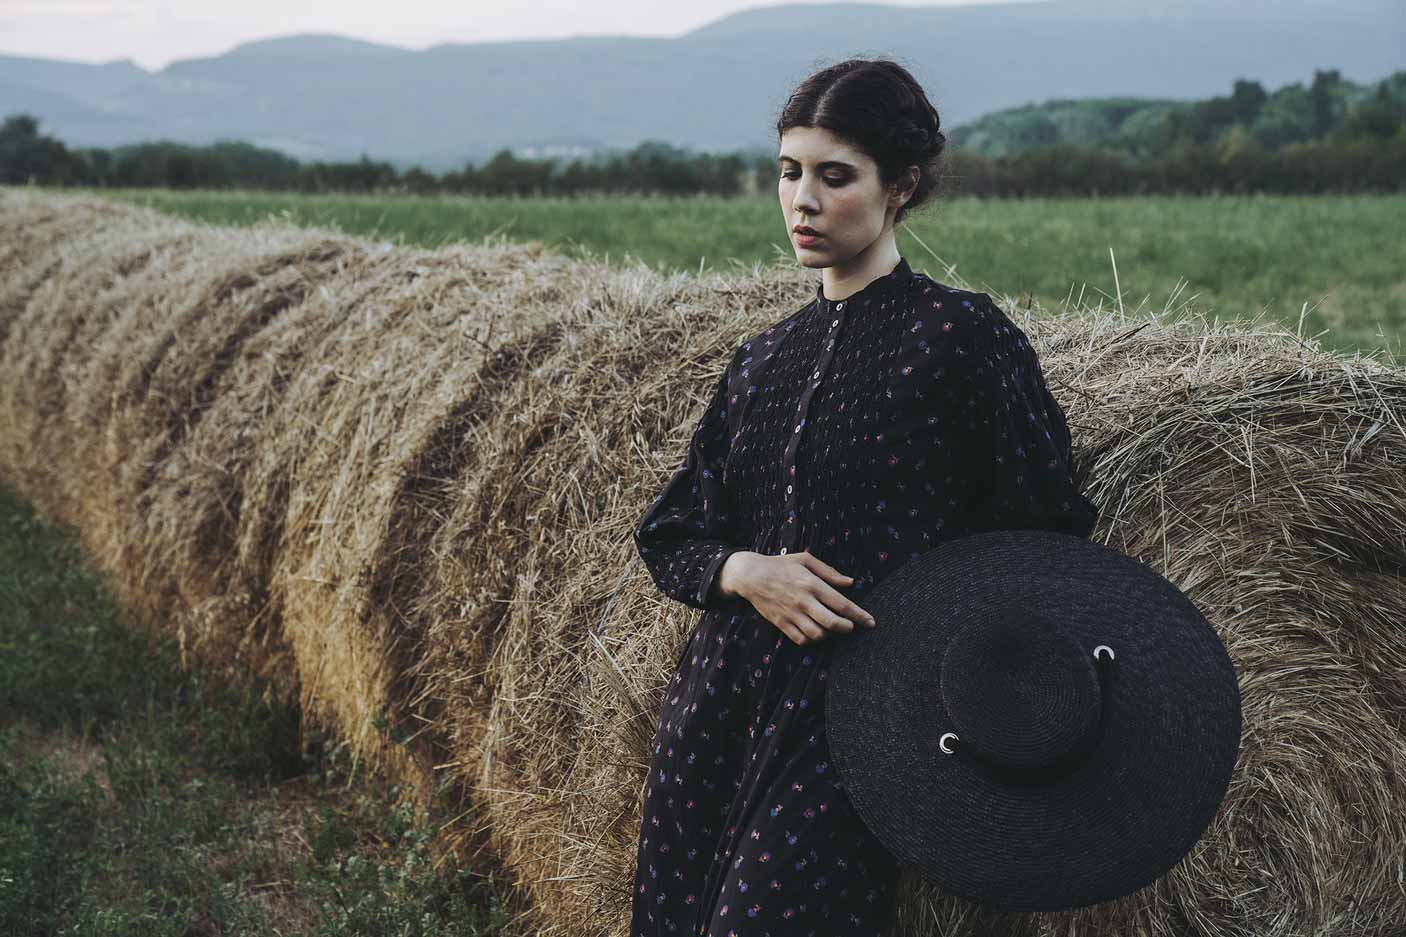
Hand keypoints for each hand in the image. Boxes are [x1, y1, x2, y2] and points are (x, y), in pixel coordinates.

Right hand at [720, 550, 876, 645]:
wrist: (750, 575)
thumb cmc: (780, 565)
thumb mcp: (806, 560)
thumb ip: (829, 572)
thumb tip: (850, 582)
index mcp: (811, 584)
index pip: (842, 604)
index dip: (859, 615)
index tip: (871, 622)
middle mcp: (803, 601)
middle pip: (832, 623)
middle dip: (847, 628)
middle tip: (851, 627)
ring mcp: (791, 614)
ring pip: (817, 634)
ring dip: (830, 635)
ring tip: (833, 628)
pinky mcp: (781, 623)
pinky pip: (801, 639)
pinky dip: (813, 640)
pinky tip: (817, 633)